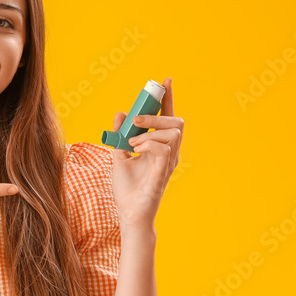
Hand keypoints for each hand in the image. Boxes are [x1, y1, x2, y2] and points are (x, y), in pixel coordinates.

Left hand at [110, 77, 183, 229]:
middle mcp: (169, 153)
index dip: (168, 99)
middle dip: (156, 113)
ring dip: (150, 131)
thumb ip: (120, 136)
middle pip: (176, 121)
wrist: (128, 213)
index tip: (165, 81)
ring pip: (173, 131)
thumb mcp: (119, 157)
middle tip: (135, 120)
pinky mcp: (163, 172)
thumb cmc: (127, 189)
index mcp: (160, 147)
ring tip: (132, 143)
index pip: (168, 118)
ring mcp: (168, 163)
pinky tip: (137, 150)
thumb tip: (120, 114)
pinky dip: (149, 143)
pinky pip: (165, 148)